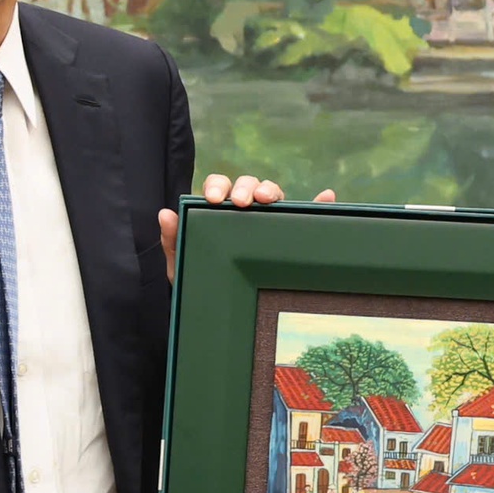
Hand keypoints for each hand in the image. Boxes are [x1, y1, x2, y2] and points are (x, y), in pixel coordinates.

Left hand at [157, 173, 337, 282]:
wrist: (219, 307)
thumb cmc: (200, 279)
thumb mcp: (182, 264)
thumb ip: (172, 240)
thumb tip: (166, 213)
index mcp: (219, 211)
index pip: (220, 187)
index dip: (218, 186)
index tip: (212, 199)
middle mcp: (245, 211)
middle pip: (248, 185)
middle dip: (245, 186)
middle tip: (241, 202)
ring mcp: (268, 222)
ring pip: (273, 195)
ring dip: (271, 190)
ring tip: (268, 199)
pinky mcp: (289, 236)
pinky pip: (307, 217)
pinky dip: (319, 204)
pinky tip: (327, 196)